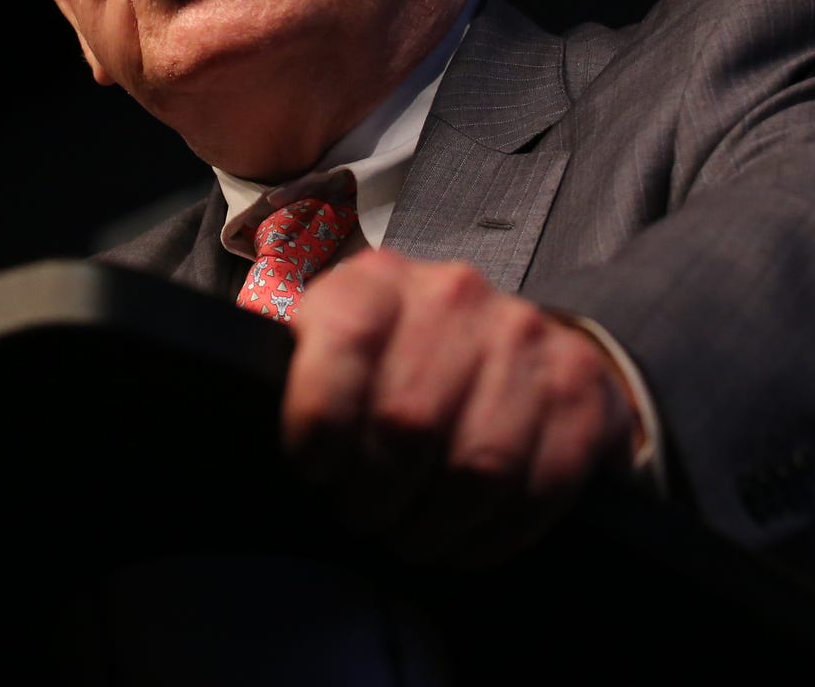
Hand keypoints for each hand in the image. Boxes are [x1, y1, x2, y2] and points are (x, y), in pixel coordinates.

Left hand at [282, 248, 642, 566]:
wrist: (516, 346)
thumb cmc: (398, 358)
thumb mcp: (329, 338)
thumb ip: (287, 358)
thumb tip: (238, 388)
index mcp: (379, 280)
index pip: (341, 342)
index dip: (319, 424)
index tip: (314, 469)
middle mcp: (454, 294)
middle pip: (406, 423)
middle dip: (375, 495)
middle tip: (364, 514)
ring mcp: (523, 337)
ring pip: (476, 468)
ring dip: (434, 525)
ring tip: (411, 532)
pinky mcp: (576, 389)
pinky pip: (536, 491)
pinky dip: (492, 535)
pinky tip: (464, 535)